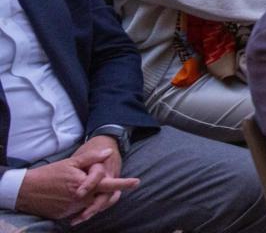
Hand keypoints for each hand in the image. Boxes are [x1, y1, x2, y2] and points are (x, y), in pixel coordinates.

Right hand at [14, 140, 136, 221]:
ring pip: (91, 206)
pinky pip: (79, 212)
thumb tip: (109, 152)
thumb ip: (91, 158)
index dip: (123, 184)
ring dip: (94, 201)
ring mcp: (72, 209)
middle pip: (102, 199)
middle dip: (108, 196)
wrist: (27, 190)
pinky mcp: (65, 215)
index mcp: (83, 184)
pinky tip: (78, 199)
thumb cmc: (50, 173)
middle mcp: (80, 199)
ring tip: (89, 192)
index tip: (136, 182)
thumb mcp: (71, 162)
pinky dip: (83, 206)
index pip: (108, 184)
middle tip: (114, 189)